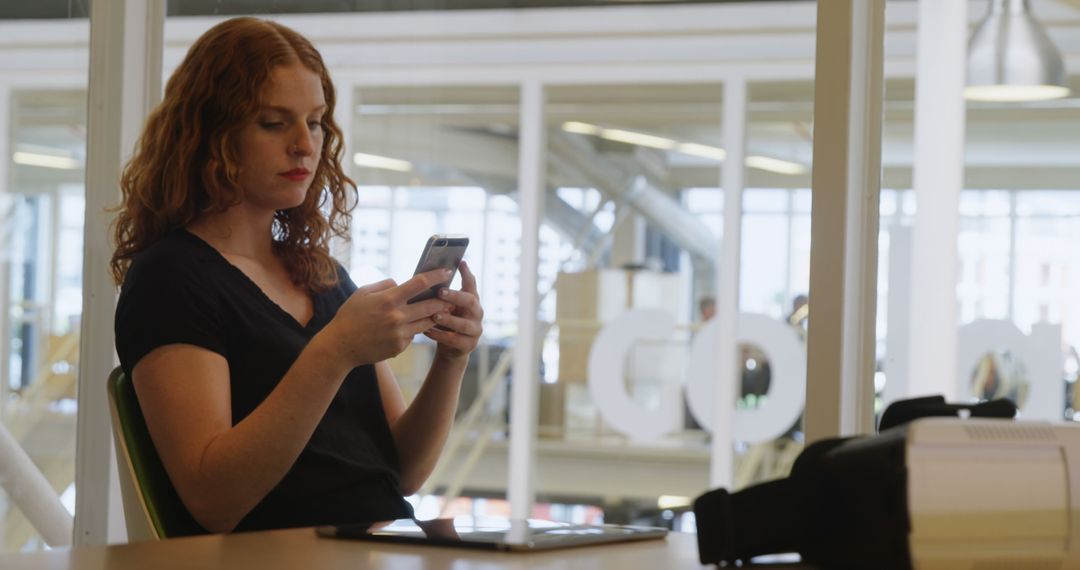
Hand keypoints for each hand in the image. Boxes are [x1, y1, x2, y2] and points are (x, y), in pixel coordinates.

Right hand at [320, 268, 453, 368]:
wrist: (340, 346)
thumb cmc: (350, 316)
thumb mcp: (363, 293)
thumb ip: (385, 285)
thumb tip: (401, 283)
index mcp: (388, 299)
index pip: (419, 283)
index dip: (436, 276)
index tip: (447, 272)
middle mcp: (397, 317)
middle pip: (430, 305)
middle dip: (444, 299)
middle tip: (451, 295)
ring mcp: (399, 334)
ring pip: (427, 322)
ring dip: (435, 315)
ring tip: (441, 309)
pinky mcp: (399, 347)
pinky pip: (413, 335)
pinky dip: (414, 329)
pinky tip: (414, 325)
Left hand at [424, 260, 482, 359]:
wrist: (450, 349)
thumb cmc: (445, 322)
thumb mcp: (445, 307)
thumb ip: (441, 296)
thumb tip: (423, 278)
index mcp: (471, 300)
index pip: (471, 284)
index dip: (467, 274)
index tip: (460, 262)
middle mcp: (477, 313)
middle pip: (470, 301)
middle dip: (455, 296)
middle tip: (440, 291)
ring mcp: (475, 330)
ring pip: (463, 324)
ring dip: (448, 319)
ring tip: (434, 315)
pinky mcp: (469, 345)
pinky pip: (454, 340)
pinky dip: (440, 335)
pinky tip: (427, 331)